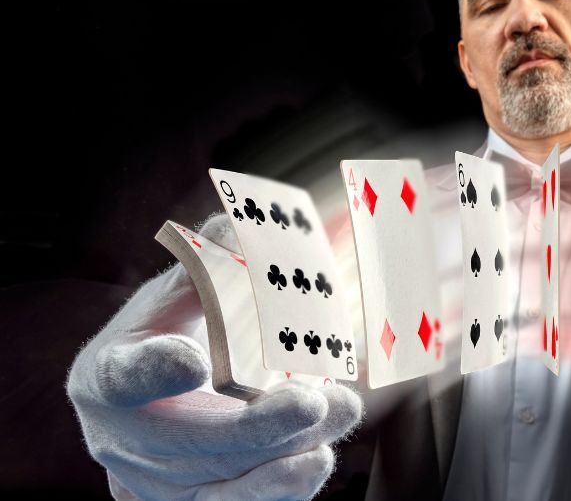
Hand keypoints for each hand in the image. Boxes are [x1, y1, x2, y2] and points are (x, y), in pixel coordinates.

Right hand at [66, 212, 363, 499]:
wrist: (149, 411)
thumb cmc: (167, 339)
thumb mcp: (176, 298)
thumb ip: (208, 266)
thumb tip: (244, 222)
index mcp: (108, 375)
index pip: (125, 376)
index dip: (156, 371)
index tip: (194, 362)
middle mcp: (124, 440)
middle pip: (188, 441)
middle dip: (257, 425)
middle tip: (313, 400)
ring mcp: (156, 482)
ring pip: (221, 479)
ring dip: (284, 452)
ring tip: (336, 414)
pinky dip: (280, 488)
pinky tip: (317, 460)